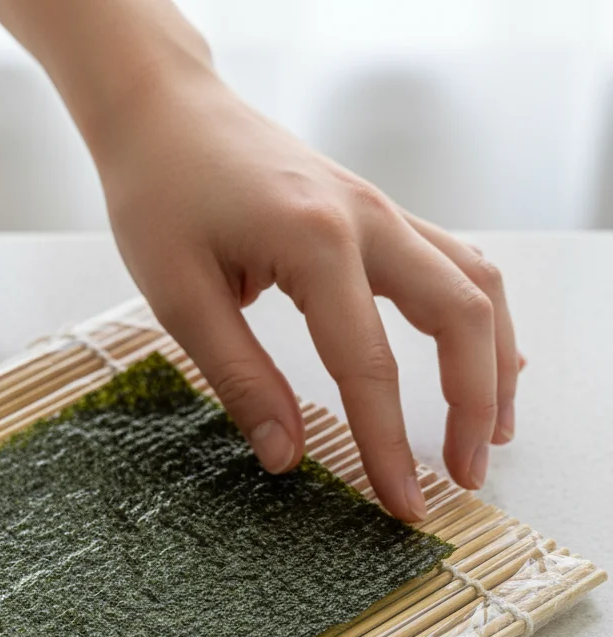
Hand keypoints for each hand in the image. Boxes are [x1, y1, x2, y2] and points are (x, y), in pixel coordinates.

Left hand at [95, 70, 519, 519]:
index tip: (405, 507)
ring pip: (475, 283)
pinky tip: (483, 354)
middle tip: (464, 479)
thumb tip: (287, 457)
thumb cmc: (159, 195)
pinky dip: (476, 315)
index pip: (368, 365)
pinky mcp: (375, 210)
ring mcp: (380, 207)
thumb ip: (239, 379)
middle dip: (475, 405)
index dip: (389, 446)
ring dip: (494, 359)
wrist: (164, 111)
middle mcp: (368, 218)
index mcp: (315, 242)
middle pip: (461, 316)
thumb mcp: (179, 297)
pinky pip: (453, 261)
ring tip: (491, 430)